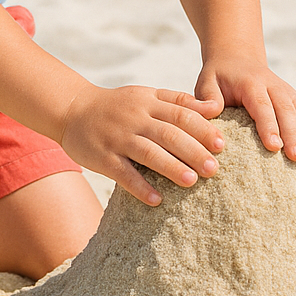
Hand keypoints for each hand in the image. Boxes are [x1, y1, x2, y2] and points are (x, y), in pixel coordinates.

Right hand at [59, 83, 223, 204]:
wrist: (73, 109)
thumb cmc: (118, 106)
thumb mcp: (146, 95)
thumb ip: (178, 100)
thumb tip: (214, 108)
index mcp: (148, 101)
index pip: (180, 112)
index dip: (202, 128)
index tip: (222, 144)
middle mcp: (134, 118)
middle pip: (168, 133)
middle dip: (193, 151)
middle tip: (214, 169)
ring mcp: (117, 137)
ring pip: (148, 152)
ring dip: (171, 167)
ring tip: (192, 181)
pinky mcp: (103, 156)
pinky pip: (123, 173)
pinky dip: (140, 187)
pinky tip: (157, 200)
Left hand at [195, 58, 295, 160]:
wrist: (236, 58)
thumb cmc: (219, 76)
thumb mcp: (206, 81)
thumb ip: (207, 96)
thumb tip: (211, 112)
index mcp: (251, 82)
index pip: (261, 105)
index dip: (268, 125)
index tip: (274, 147)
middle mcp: (272, 85)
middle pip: (286, 110)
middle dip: (293, 134)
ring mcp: (286, 91)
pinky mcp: (293, 99)